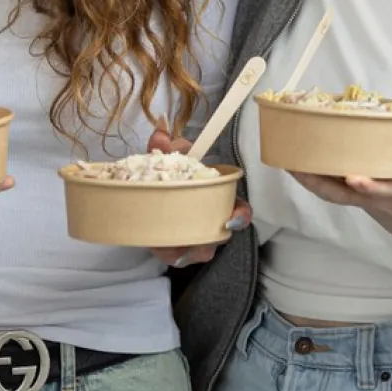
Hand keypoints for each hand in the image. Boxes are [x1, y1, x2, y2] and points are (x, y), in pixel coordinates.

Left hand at [146, 122, 248, 267]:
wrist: (151, 199)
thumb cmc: (170, 179)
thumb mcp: (167, 160)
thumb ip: (164, 147)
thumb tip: (161, 133)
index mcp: (217, 199)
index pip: (240, 211)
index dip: (240, 216)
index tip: (230, 219)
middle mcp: (211, 223)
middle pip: (219, 239)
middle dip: (207, 241)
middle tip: (190, 242)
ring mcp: (196, 239)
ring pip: (199, 252)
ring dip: (184, 250)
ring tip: (167, 245)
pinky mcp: (177, 250)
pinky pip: (176, 257)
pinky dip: (166, 252)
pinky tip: (156, 245)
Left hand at [290, 87, 391, 254]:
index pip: (383, 191)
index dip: (367, 186)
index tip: (352, 177)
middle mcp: (380, 201)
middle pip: (343, 196)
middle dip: (317, 182)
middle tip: (294, 164)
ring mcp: (367, 205)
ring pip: (334, 196)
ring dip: (310, 181)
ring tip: (289, 163)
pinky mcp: (361, 205)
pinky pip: (336, 194)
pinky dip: (318, 182)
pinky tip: (303, 166)